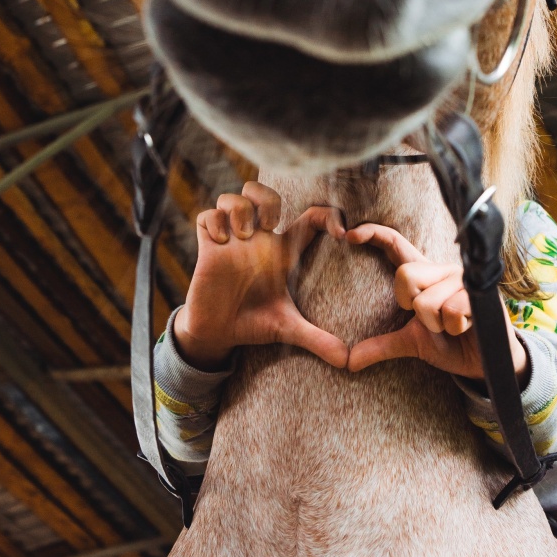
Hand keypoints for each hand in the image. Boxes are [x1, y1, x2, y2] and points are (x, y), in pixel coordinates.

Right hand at [174, 181, 349, 370]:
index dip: (328, 216)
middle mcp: (257, 240)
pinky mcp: (207, 246)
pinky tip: (221, 242)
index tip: (341, 234)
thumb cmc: (253, 324)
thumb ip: (318, 340)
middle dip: (267, 197)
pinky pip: (207, 216)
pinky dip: (215, 222)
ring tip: (243, 234)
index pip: (309, 219)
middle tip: (270, 223)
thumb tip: (349, 362)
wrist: (218, 333)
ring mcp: (231, 241)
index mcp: (282, 253)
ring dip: (239, 208)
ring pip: (233, 198)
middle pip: (264, 193)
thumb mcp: (288, 329)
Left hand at [346, 224, 527, 383]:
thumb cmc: (449, 344)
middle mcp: (441, 270)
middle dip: (413, 306)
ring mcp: (462, 279)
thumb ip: (380, 347)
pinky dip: (455, 327)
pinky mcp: (482, 292)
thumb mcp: (410, 343)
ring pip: (428, 300)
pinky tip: (467, 326)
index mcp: (422, 274)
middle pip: (406, 274)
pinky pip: (452, 310)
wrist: (483, 362)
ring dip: (437, 323)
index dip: (373, 234)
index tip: (349, 235)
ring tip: (452, 325)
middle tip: (431, 320)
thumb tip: (349, 362)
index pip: (395, 244)